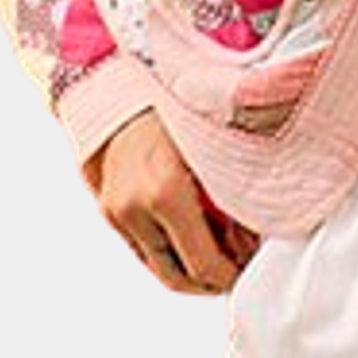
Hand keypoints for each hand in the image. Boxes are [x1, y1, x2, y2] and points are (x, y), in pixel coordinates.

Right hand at [83, 112, 260, 293]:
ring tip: (218, 247)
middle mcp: (134, 208)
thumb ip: (233, 201)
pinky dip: (170, 249)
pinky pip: (143, 248)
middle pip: (177, 278)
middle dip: (210, 280)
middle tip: (237, 267)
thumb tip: (248, 242)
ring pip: (158, 266)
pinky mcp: (107, 209)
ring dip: (189, 266)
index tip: (249, 268)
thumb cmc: (176, 104)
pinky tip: (192, 230)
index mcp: (165, 194)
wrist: (122, 76)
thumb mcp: (216, 150)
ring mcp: (115, 211)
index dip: (231, 276)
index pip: (204, 266)